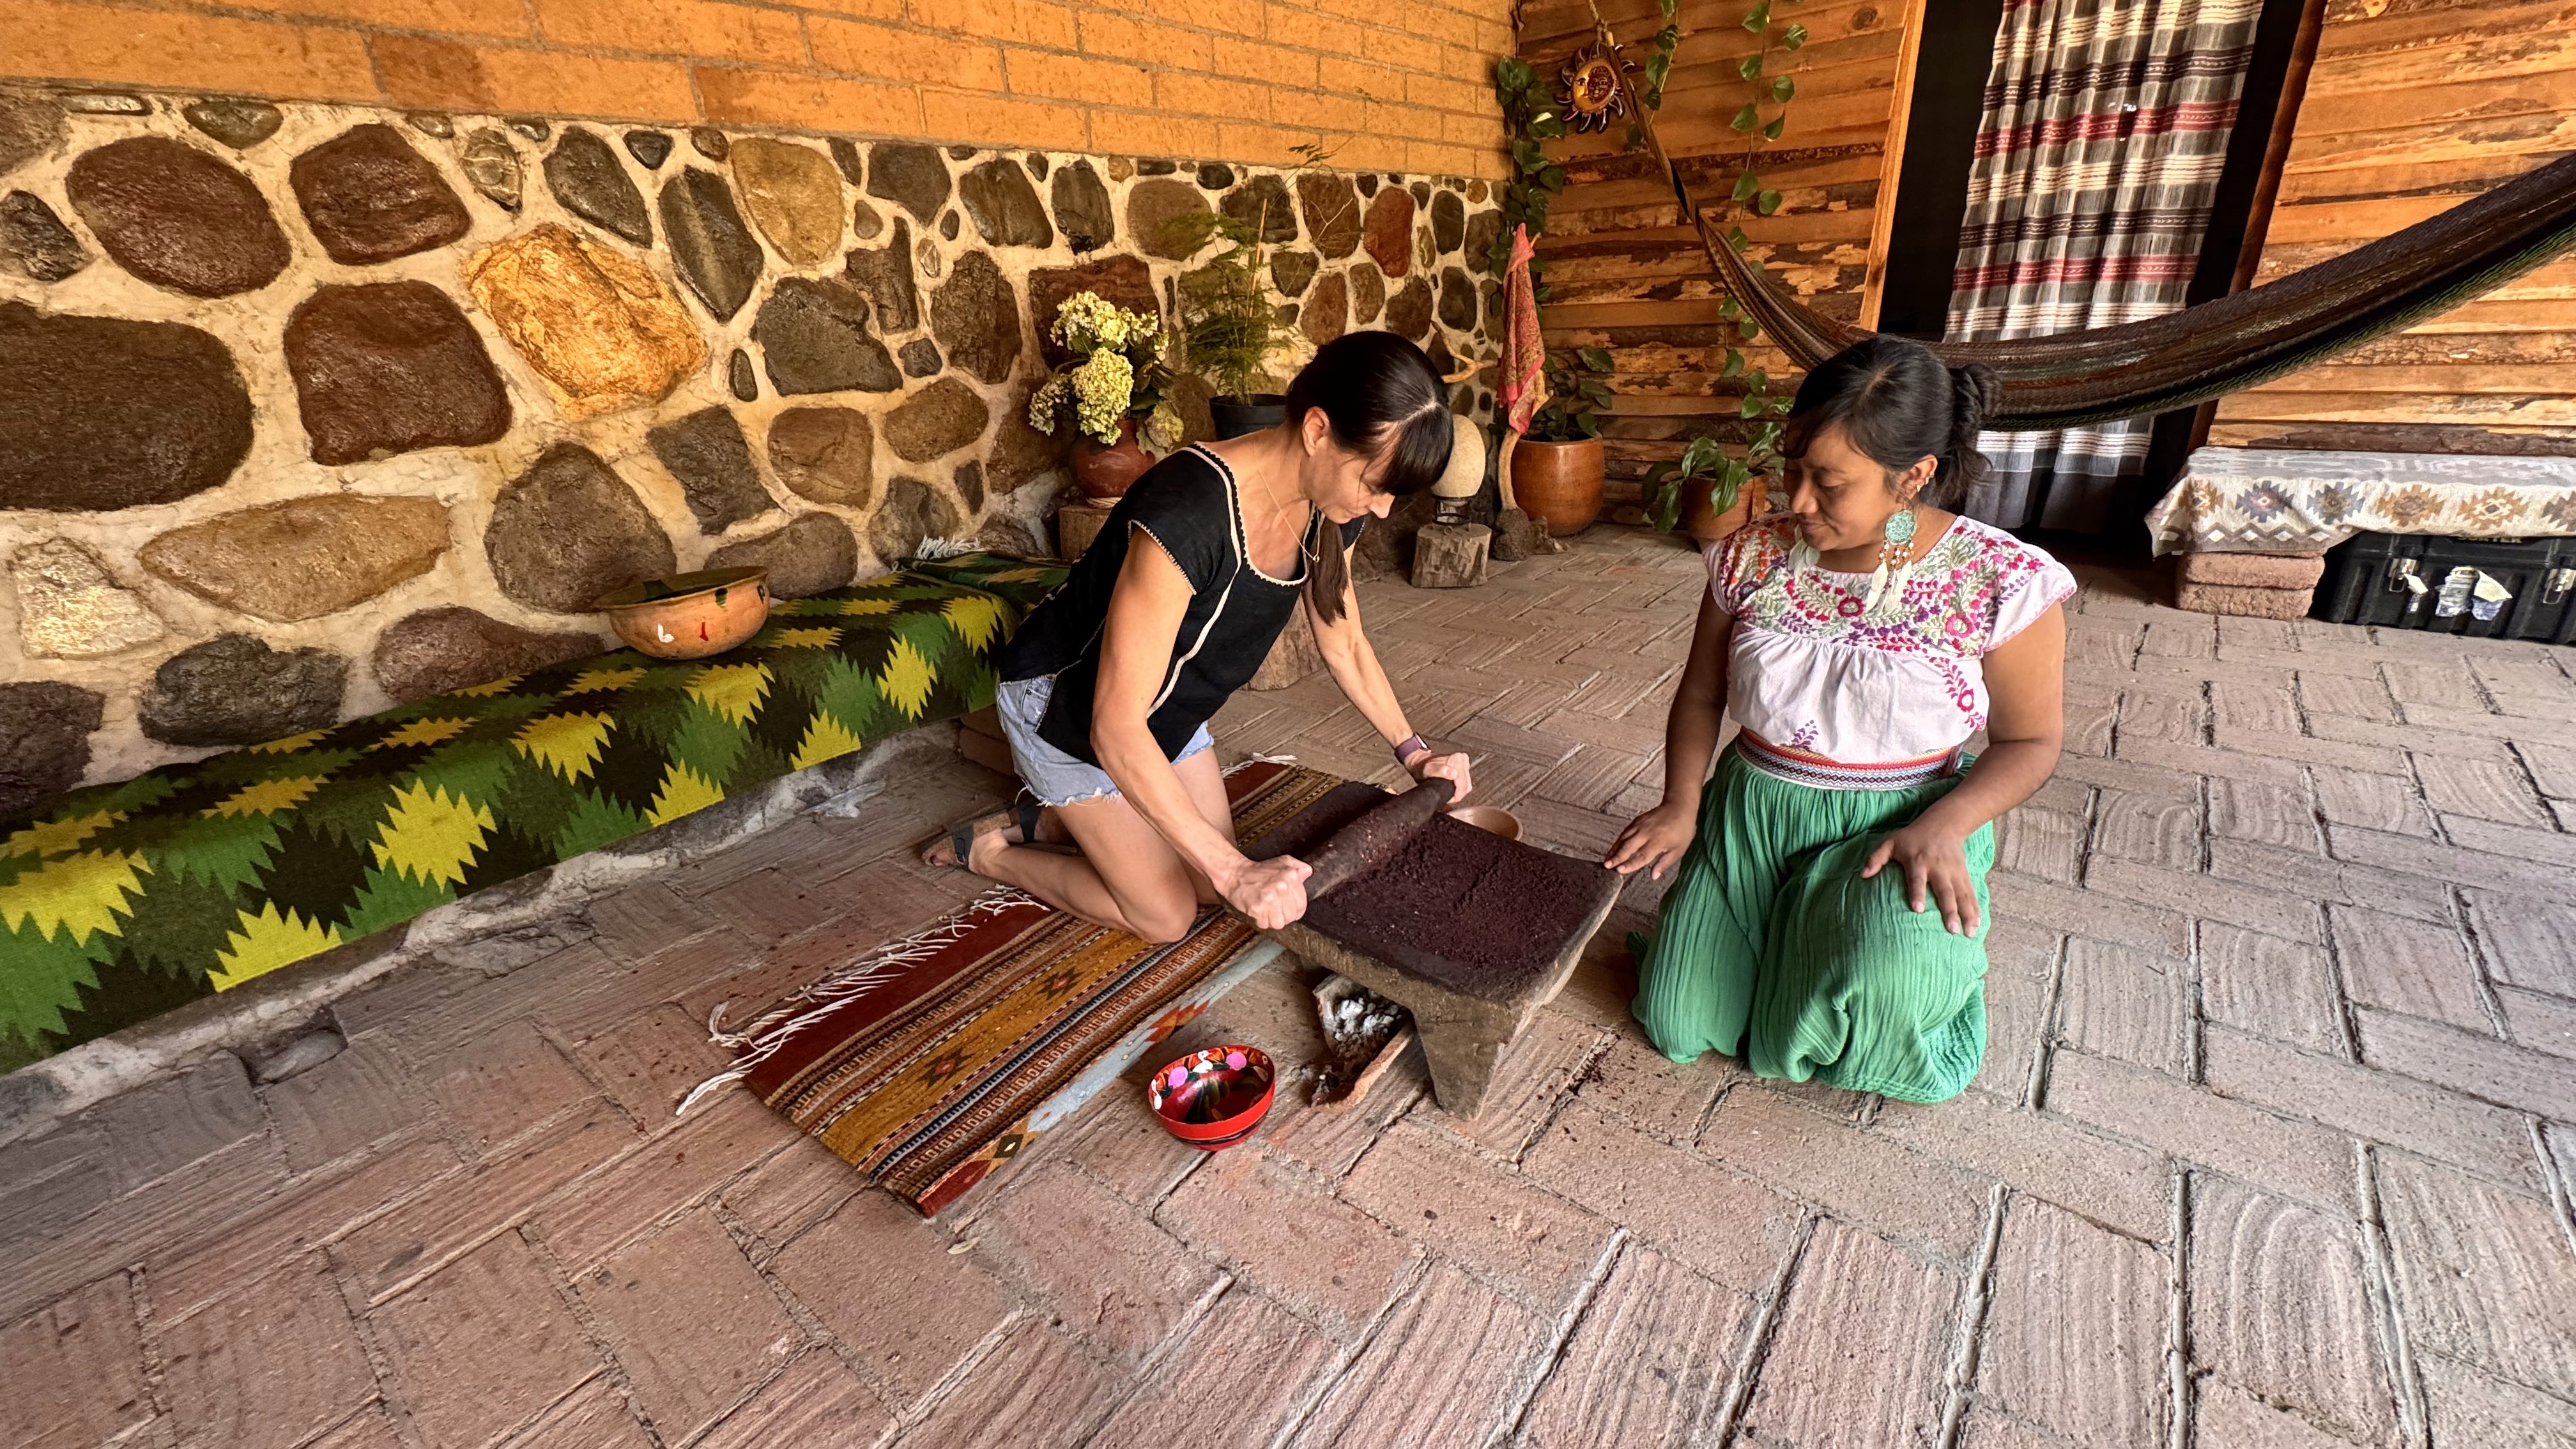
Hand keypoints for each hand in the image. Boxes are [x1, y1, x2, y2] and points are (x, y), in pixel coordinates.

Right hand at [1220, 854, 1311, 928]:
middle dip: (1284, 915)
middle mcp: (1281, 887)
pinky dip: (1261, 921)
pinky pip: (1265, 924)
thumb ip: (1298, 866)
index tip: (1289, 908)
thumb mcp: (1282, 862)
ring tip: (1267, 911)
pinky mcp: (1257, 908)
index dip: (1296, 909)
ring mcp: (1269, 899)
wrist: (1235, 874)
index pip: (1302, 904)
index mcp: (1291, 876)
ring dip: (1273, 920)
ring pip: (1279, 923)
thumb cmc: (1259, 870)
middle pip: (1291, 916)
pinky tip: (1259, 912)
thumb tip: (1307, 873)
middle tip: (1276, 909)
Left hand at [1406, 749, 1472, 802]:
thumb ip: (1440, 771)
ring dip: (1459, 791)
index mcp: (1457, 759)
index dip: (1457, 793)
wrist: (1421, 763)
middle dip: (1458, 793)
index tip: (1450, 798)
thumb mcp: (1428, 769)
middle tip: (1448, 796)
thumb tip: (1454, 774)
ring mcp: (1464, 763)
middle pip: (1466, 784)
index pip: (1463, 782)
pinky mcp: (1464, 767)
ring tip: (1448, 792)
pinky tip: (1452, 788)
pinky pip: (1466, 782)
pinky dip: (1460, 788)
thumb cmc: (1423, 767)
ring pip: (1467, 784)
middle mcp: (1462, 759)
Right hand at [1607, 800, 1695, 877]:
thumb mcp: (1679, 849)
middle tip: (1606, 866)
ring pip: (1623, 839)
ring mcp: (1640, 825)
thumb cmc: (1682, 830)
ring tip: (1606, 860)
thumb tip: (1653, 876)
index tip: (1619, 870)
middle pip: (1628, 846)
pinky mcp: (1637, 820)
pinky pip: (1625, 833)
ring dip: (1614, 850)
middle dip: (1616, 857)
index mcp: (1658, 841)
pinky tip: (1613, 849)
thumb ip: (1664, 863)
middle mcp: (1647, 832)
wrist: (1679, 806)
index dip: (1630, 864)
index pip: (1641, 855)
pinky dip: (1618, 842)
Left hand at [1862, 822, 1980, 935]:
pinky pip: (1970, 893)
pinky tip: (1977, 923)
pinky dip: (1975, 907)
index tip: (1917, 909)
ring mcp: (1954, 872)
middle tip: (1952, 929)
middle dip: (1949, 910)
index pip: (1917, 879)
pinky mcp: (1964, 874)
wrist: (1943, 824)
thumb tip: (1862, 875)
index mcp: (1918, 861)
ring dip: (1967, 913)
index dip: (1917, 893)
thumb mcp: (1891, 842)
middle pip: (1945, 891)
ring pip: (1962, 894)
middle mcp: (1938, 868)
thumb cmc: (1912, 838)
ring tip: (1969, 932)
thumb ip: (1876, 858)